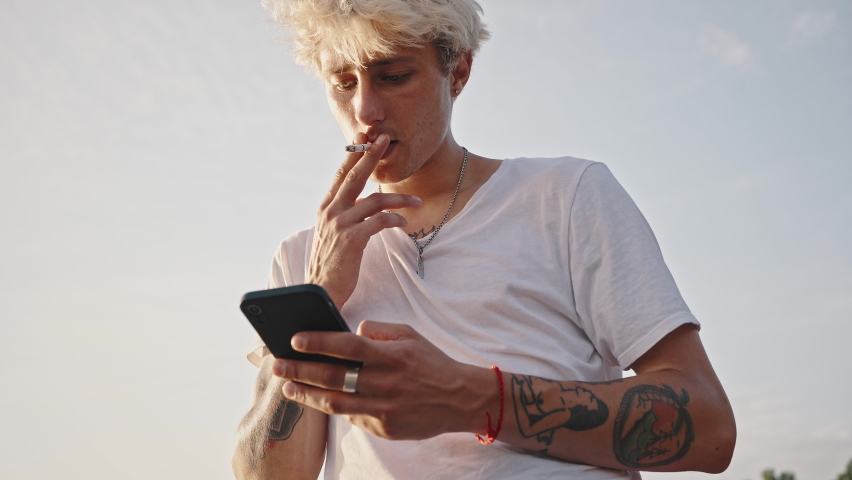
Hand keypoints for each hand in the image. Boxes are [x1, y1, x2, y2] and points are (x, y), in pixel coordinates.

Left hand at [272, 321, 495, 439]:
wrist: (459, 399)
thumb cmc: (431, 363)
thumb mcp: (410, 335)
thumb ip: (379, 330)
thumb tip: (351, 330)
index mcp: (392, 356)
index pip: (348, 347)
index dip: (319, 342)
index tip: (295, 339)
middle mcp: (386, 383)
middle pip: (334, 376)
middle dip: (300, 369)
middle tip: (277, 364)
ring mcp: (384, 408)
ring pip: (336, 402)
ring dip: (306, 394)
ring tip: (287, 385)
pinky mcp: (384, 427)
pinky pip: (352, 416)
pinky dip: (332, 407)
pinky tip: (316, 399)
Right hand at [307, 133, 421, 308]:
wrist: (321, 290)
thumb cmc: (331, 263)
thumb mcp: (331, 233)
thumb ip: (342, 215)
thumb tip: (358, 202)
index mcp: (326, 207)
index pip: (341, 175)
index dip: (353, 155)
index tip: (364, 138)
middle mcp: (331, 211)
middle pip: (355, 177)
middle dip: (371, 156)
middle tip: (385, 139)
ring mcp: (340, 224)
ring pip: (374, 200)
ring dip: (399, 199)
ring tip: (417, 201)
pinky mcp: (351, 240)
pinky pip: (379, 221)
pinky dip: (395, 219)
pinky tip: (404, 222)